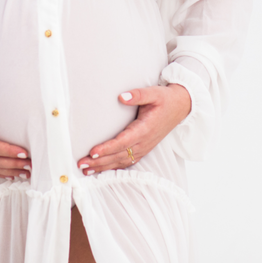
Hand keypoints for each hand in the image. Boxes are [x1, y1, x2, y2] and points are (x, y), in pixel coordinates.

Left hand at [76, 84, 191, 174]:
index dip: (107, 148)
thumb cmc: (165, 99)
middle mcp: (144, 142)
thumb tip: (122, 96)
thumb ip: (138, 95)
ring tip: (86, 170)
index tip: (93, 152)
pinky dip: (113, 167)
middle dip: (99, 161)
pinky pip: (127, 162)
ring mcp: (144, 148)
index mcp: (145, 129)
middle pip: (119, 155)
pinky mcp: (143, 149)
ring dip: (103, 167)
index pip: (123, 142)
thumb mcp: (154, 93)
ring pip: (122, 162)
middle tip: (81, 164)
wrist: (180, 107)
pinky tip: (101, 170)